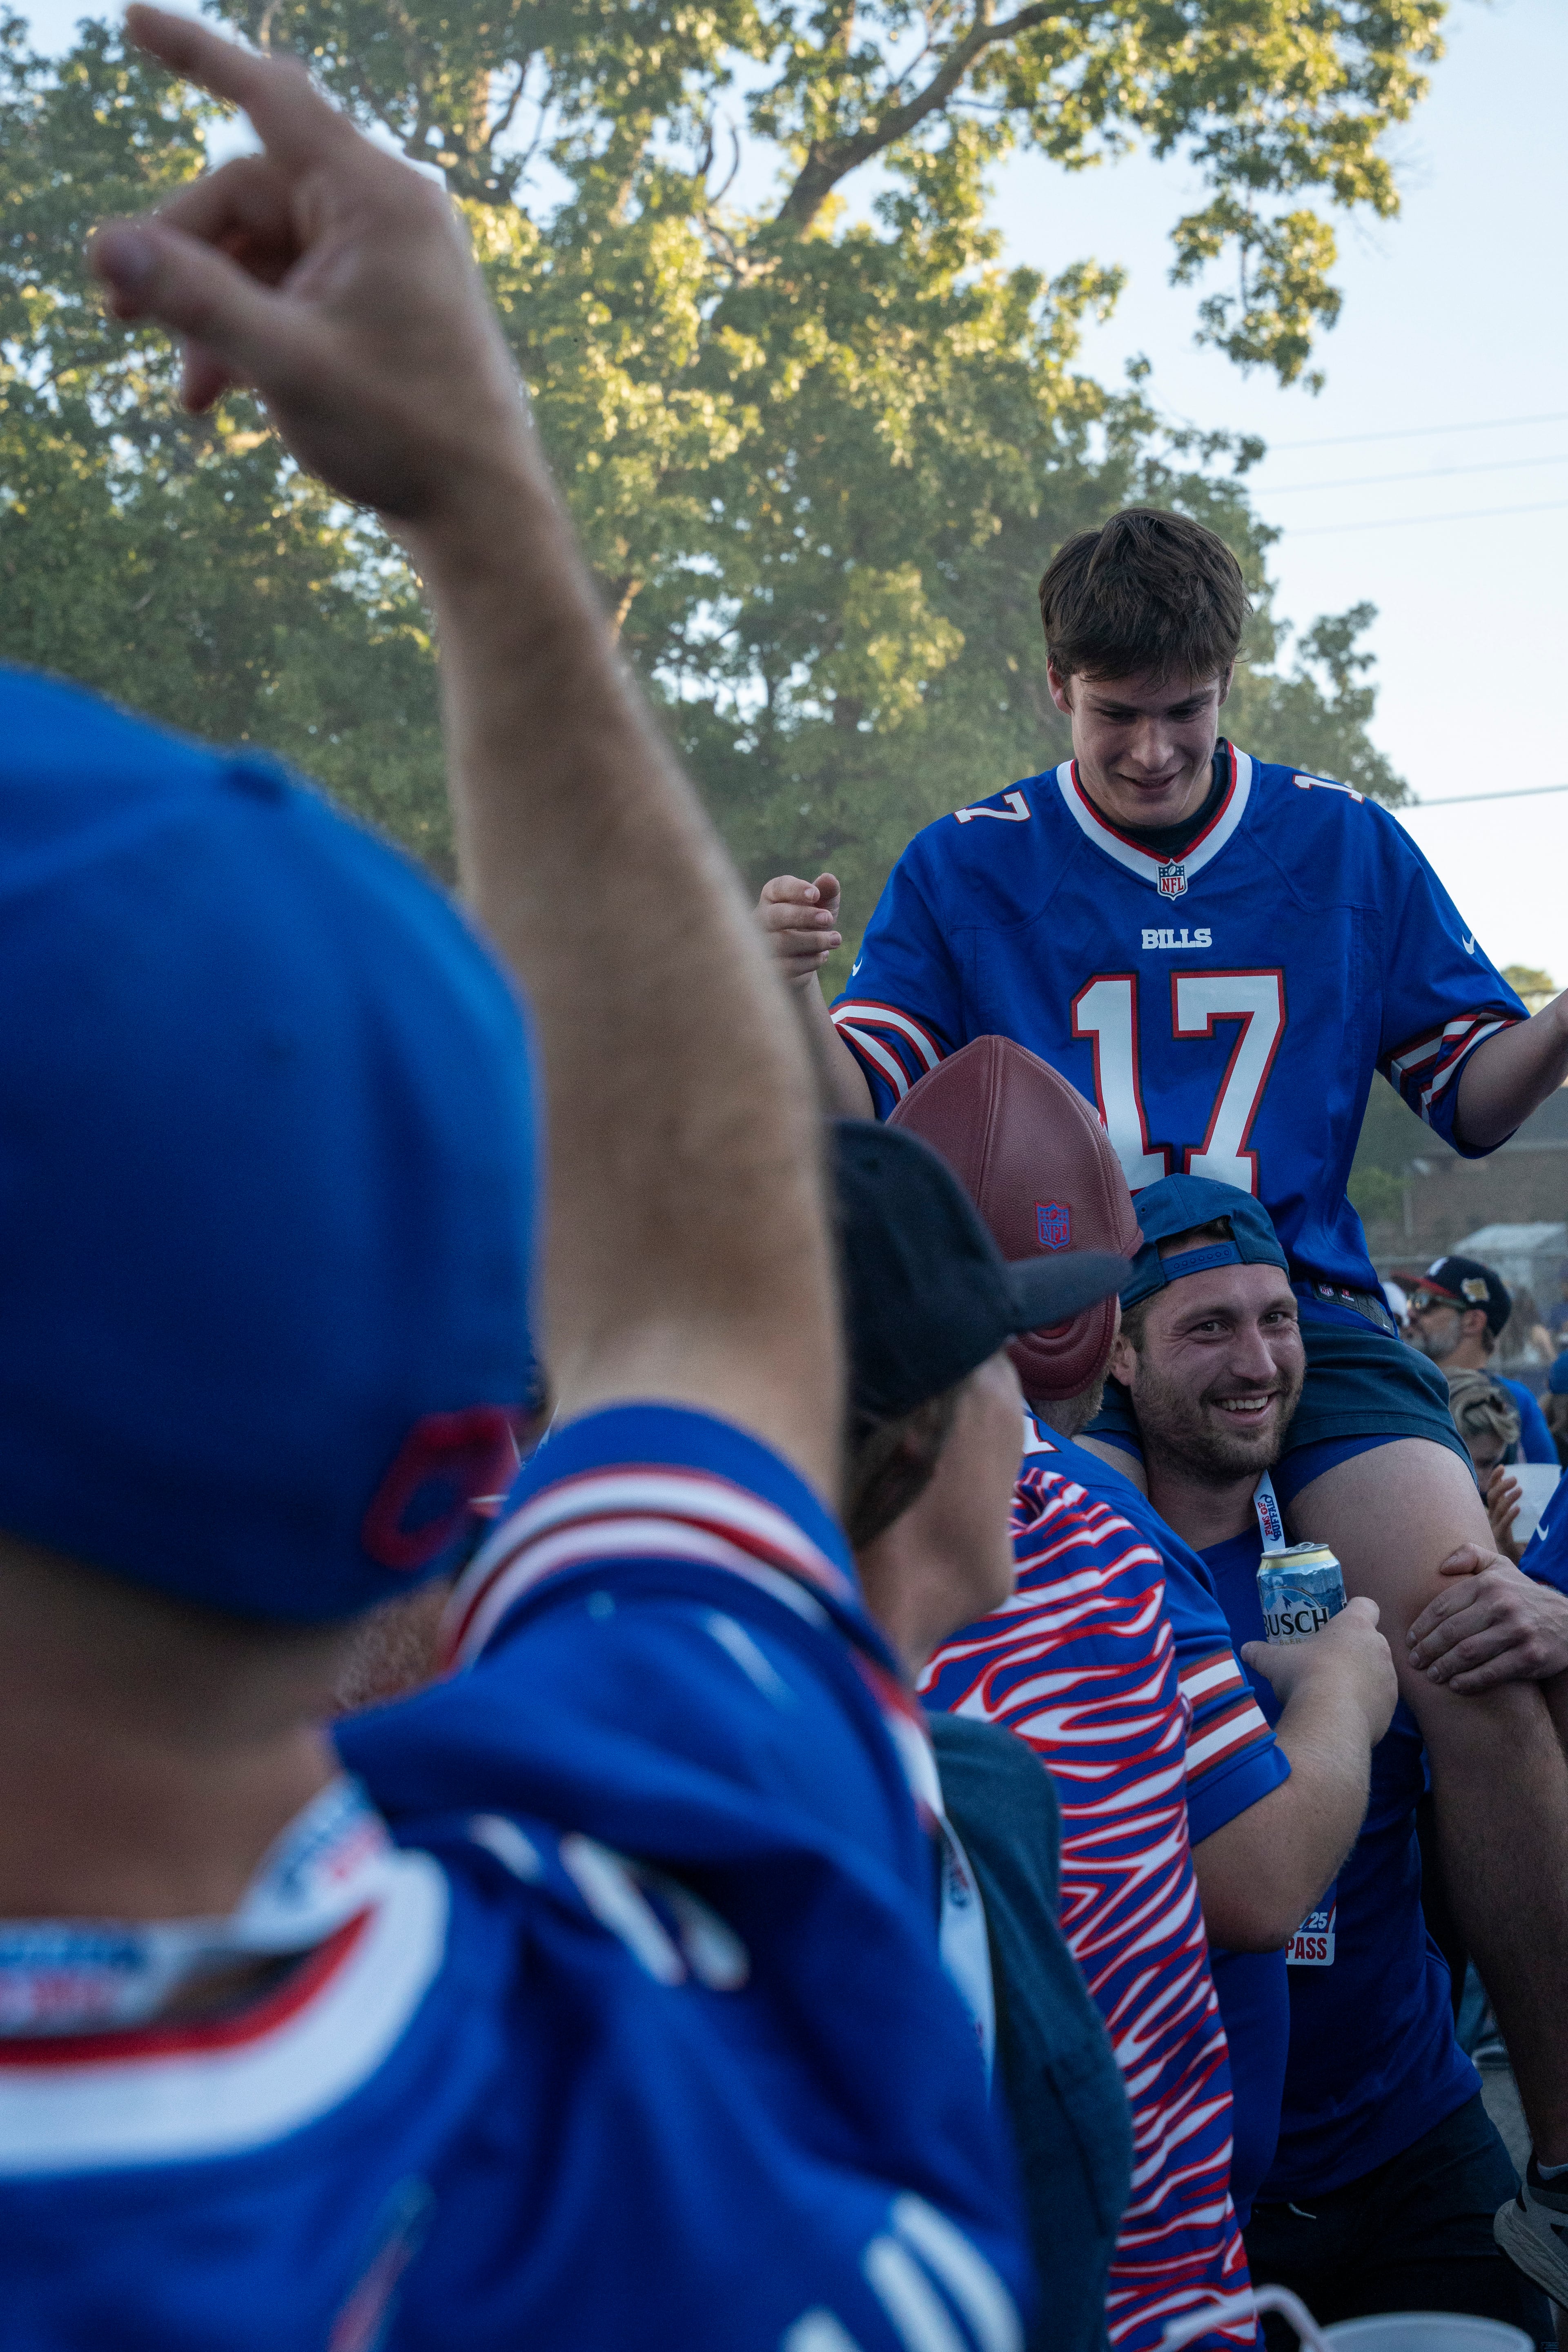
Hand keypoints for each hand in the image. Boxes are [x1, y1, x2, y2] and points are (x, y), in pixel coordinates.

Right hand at [87, 8, 531, 525]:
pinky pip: (292, 291)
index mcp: (376, 199)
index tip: (132, 19)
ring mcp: (382, 260)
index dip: (196, 54)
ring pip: (262, 253)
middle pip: (248, 197)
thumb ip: (193, 300)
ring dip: (212, 310)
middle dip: (183, 255)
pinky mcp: (376, 305)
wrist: (481, 512)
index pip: (269, 95)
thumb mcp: (285, 364)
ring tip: (188, 390)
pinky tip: (214, 395)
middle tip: (118, 315)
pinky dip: (250, 331)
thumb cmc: (403, 434)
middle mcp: (384, 213)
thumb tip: (104, 246)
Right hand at [756, 874, 842, 989]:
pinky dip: (809, 961)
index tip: (815, 894)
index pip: (778, 887)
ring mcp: (759, 945)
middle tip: (828, 919)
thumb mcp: (822, 907)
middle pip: (776, 916)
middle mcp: (760, 919)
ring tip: (835, 939)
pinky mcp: (766, 969)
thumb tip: (829, 879)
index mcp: (772, 897)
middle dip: (804, 916)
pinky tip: (823, 956)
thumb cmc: (810, 925)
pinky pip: (786, 967)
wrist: (800, 960)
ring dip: (813, 941)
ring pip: (782, 943)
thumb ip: (827, 892)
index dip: (796, 889)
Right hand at [1241, 1594, 1397, 1743]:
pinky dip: (1367, 1704)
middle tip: (1331, 1662)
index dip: (1355, 1611)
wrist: (1330, 1720)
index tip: (1340, 1624)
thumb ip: (1261, 1653)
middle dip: (1356, 1650)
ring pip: (1378, 1671)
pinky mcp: (1391, 1707)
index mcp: (1354, 1627)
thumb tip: (1245, 1650)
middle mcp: (1378, 1648)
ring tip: (1338, 1692)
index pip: (1366, 1605)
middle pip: (1372, 1641)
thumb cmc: (1304, 1676)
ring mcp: (1389, 1678)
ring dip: (1363, 1678)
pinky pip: (1380, 1700)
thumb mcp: (1275, 1662)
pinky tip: (1346, 1714)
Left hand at [1407, 1545, 1567, 1690]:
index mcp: (1489, 1584)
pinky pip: (1491, 1673)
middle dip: (1427, 1649)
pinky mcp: (1530, 1657)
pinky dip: (1469, 1681)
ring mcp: (1517, 1632)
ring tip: (1431, 1675)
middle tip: (1414, 1661)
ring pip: (1468, 1653)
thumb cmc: (1523, 1596)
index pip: (1443, 1606)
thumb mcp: (1501, 1567)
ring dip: (1443, 1667)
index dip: (1422, 1626)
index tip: (1409, 1640)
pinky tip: (1454, 1685)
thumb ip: (1470, 1555)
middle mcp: (1502, 1605)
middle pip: (1451, 1631)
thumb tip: (1441, 1565)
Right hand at [1484, 1463, 1525, 1562]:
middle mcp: (1489, 1519)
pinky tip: (1518, 1508)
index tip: (1502, 1467)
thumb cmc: (1513, 1542)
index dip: (1495, 1479)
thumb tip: (1529, 1491)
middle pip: (1491, 1498)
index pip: (1491, 1491)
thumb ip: (1515, 1508)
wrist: (1510, 1564)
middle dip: (1501, 1485)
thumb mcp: (1514, 1521)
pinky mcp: (1499, 1539)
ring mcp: (1493, 1529)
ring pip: (1497, 1509)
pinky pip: (1503, 1525)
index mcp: (1492, 1512)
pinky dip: (1510, 1515)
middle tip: (1515, 1478)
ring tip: (1520, 1489)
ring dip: (1508, 1497)